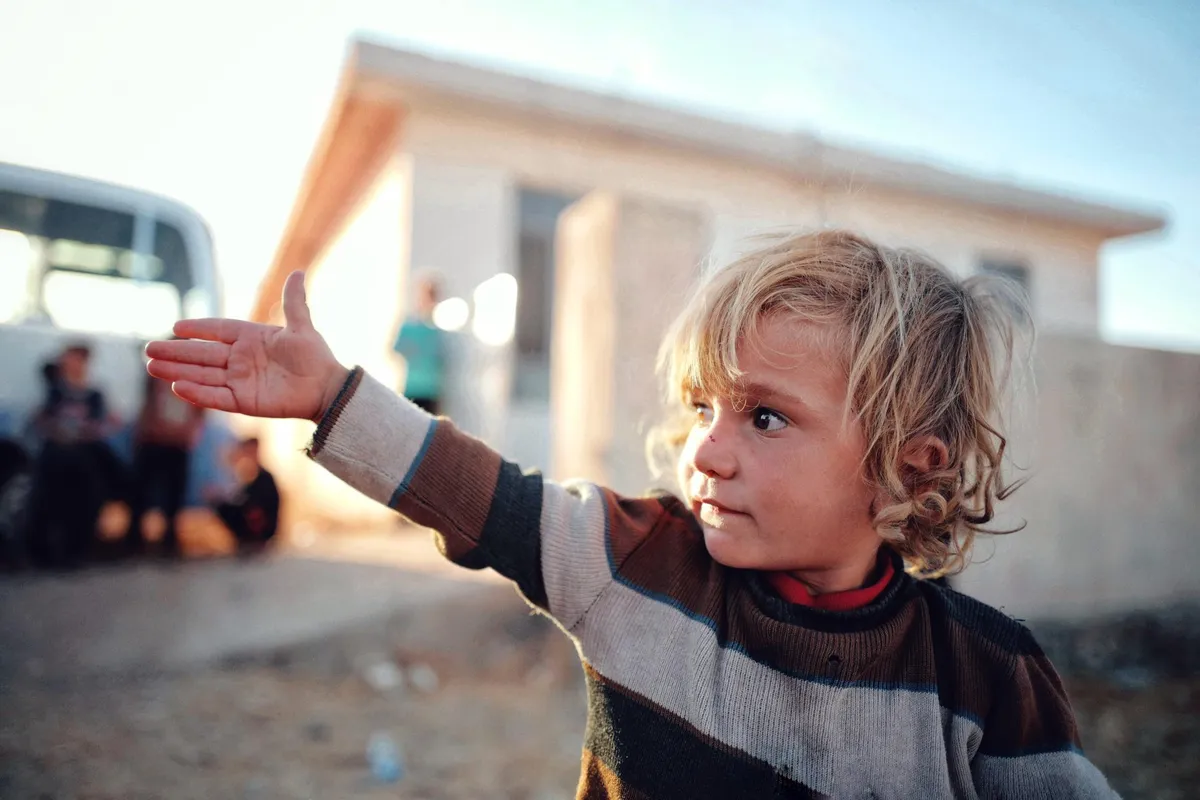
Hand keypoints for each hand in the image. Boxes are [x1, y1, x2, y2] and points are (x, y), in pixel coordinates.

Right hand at [145, 271, 348, 421]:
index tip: (176, 327)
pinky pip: (216, 397)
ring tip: (152, 366)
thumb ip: (294, 302)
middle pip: (202, 354)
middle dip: (176, 352)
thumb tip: (297, 272)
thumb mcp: (302, 327)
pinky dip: (198, 393)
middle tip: (149, 350)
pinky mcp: (243, 402)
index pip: (218, 330)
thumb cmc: (315, 356)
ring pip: (202, 374)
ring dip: (177, 370)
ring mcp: (240, 381)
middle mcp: (240, 359)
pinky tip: (177, 387)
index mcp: (251, 338)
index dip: (198, 329)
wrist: (327, 388)